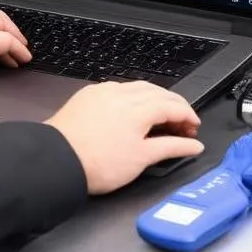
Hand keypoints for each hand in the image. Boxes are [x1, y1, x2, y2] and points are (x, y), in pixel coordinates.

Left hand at [45, 81, 202, 194]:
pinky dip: (131, 97)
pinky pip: (116, 90)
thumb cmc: (97, 163)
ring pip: (136, 88)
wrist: (57, 160)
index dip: (188, 116)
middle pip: (157, 92)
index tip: (194, 128)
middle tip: (181, 125)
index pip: (173, 105)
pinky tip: (130, 111)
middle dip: (173, 106)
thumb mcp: (142, 158)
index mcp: (138, 107)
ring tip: (159, 118)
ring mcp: (101, 92)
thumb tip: (193, 145)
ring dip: (153, 99)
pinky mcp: (86, 96)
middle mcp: (120, 94)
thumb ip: (172, 147)